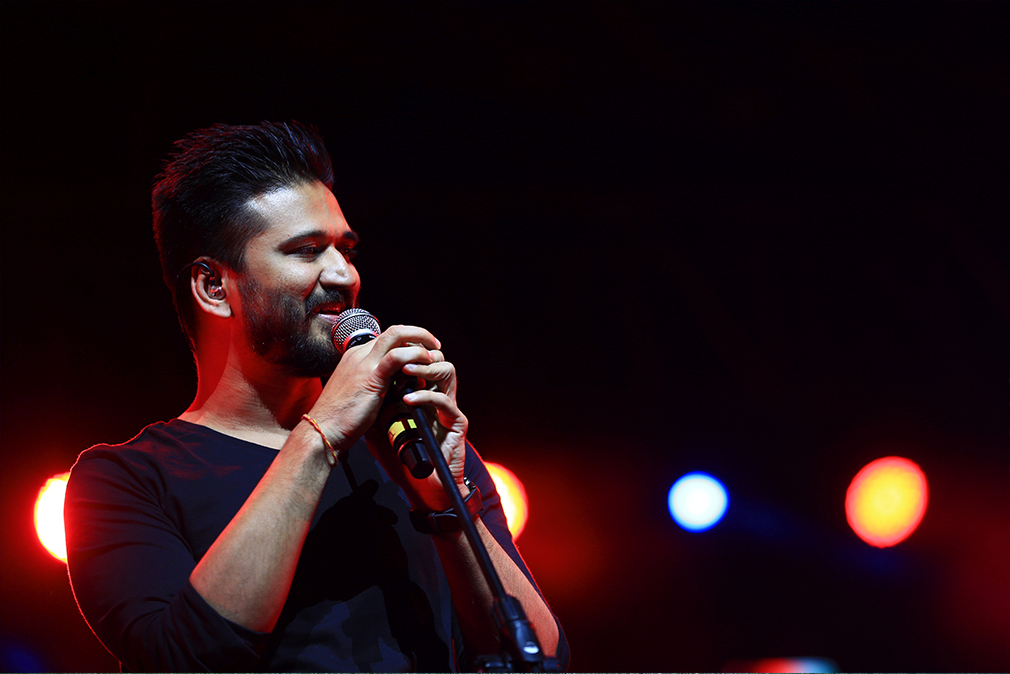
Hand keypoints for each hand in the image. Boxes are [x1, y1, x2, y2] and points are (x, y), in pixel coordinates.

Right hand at [307, 325, 442, 453]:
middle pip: (394, 331)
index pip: (387, 337)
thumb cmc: (340, 418)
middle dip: (418, 334)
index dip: (408, 341)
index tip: (422, 350)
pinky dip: (415, 356)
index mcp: (355, 356)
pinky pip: (397, 356)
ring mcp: (363, 363)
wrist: (324, 430)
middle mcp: (359, 354)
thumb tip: (397, 383)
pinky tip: (424, 364)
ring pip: (397, 335)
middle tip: (434, 346)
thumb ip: (377, 382)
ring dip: (421, 340)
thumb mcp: (360, 392)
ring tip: (434, 353)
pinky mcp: (370, 376)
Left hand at [365, 343, 468, 510]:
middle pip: (438, 358)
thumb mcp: (383, 427)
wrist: (423, 486)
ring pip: (447, 371)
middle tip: (398, 357)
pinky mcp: (457, 423)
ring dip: (425, 368)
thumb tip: (358, 387)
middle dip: (418, 352)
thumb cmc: (404, 458)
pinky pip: (444, 401)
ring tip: (405, 371)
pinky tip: (407, 400)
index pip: (420, 360)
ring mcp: (449, 409)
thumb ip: (377, 404)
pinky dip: (425, 396)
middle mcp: (439, 397)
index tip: (387, 353)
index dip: (406, 351)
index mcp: (424, 393)